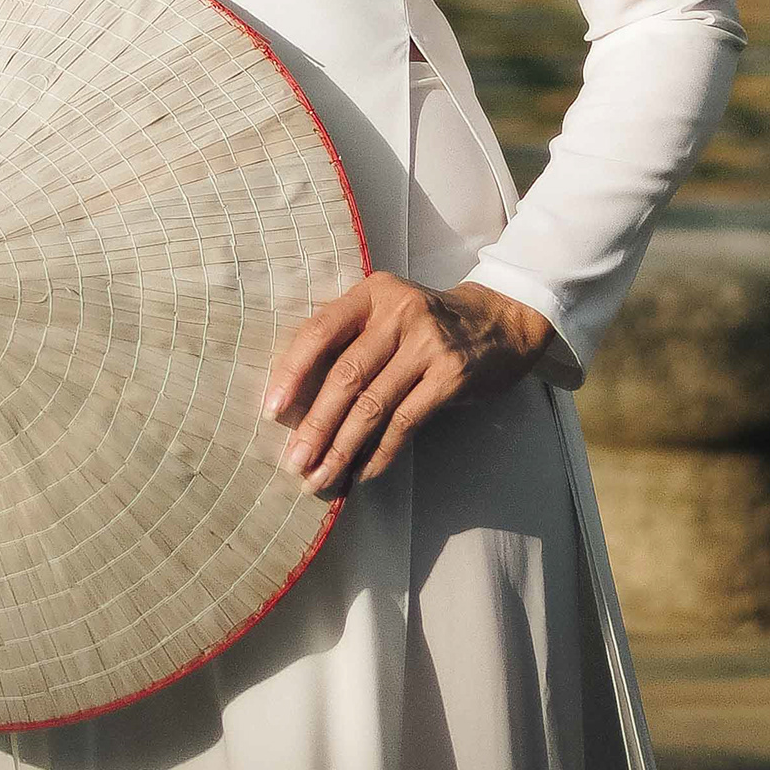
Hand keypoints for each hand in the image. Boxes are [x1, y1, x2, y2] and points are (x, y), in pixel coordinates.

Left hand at [264, 274, 554, 494]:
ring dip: (342, 447)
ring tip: (320, 476)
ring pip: (373, 405)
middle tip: (294, 461)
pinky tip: (362, 472)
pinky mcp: (451, 376)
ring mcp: (427, 345)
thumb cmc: (425, 323)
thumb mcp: (386, 311)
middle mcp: (398, 313)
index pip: (321, 330)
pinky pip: (406, 422)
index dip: (292, 370)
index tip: (271, 409)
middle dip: (315, 424)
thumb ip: (347, 336)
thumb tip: (294, 393)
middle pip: (346, 375)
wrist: (497, 321)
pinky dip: (381, 452)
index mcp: (372, 293)